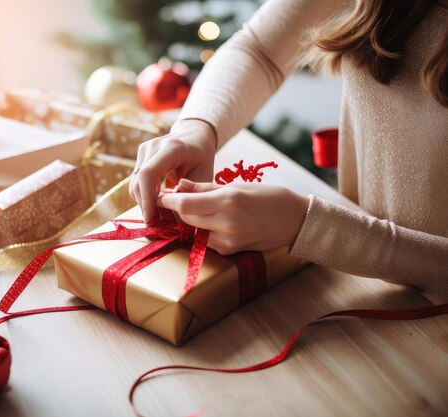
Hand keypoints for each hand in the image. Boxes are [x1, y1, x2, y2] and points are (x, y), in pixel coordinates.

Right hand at [129, 119, 215, 223]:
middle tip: (155, 224)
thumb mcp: (204, 176)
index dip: (147, 198)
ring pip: (134, 183)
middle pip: (138, 181)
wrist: (194, 138)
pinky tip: (154, 205)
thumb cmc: (201, 157)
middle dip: (144, 205)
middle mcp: (154, 146)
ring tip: (156, 216)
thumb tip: (175, 222)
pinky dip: (143, 195)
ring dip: (143, 202)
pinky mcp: (140, 156)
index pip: (148, 173)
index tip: (151, 219)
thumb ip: (189, 196)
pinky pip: (136, 181)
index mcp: (172, 148)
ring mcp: (144, 150)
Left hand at [157, 179, 309, 253]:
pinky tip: (209, 222)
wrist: (296, 220)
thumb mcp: (236, 185)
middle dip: (176, 210)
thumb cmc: (268, 197)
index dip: (167, 201)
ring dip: (189, 221)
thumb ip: (205, 187)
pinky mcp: (230, 251)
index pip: (185, 204)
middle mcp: (226, 223)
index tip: (159, 195)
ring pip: (194, 231)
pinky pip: (206, 241)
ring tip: (193, 208)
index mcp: (228, 201)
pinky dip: (202, 231)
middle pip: (186, 219)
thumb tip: (179, 186)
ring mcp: (228, 240)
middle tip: (172, 199)